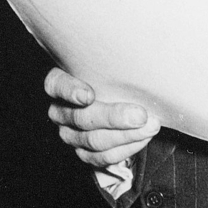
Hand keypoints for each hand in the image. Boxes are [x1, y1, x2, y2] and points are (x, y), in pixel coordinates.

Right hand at [45, 68, 159, 166]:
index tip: (88, 95)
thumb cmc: (111, 78)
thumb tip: (141, 49)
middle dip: (114, 118)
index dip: (70, 91)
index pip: (57, 85)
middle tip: (140, 115)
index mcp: (60, 83)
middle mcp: (61, 110)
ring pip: (94, 141)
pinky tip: (142, 138)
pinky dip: (126, 149)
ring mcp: (70, 134)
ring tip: (150, 127)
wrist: (116, 102)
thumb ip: (114, 61)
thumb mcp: (108, 64)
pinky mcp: (83, 152)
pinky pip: (102, 158)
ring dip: (126, 135)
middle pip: (81, 118)